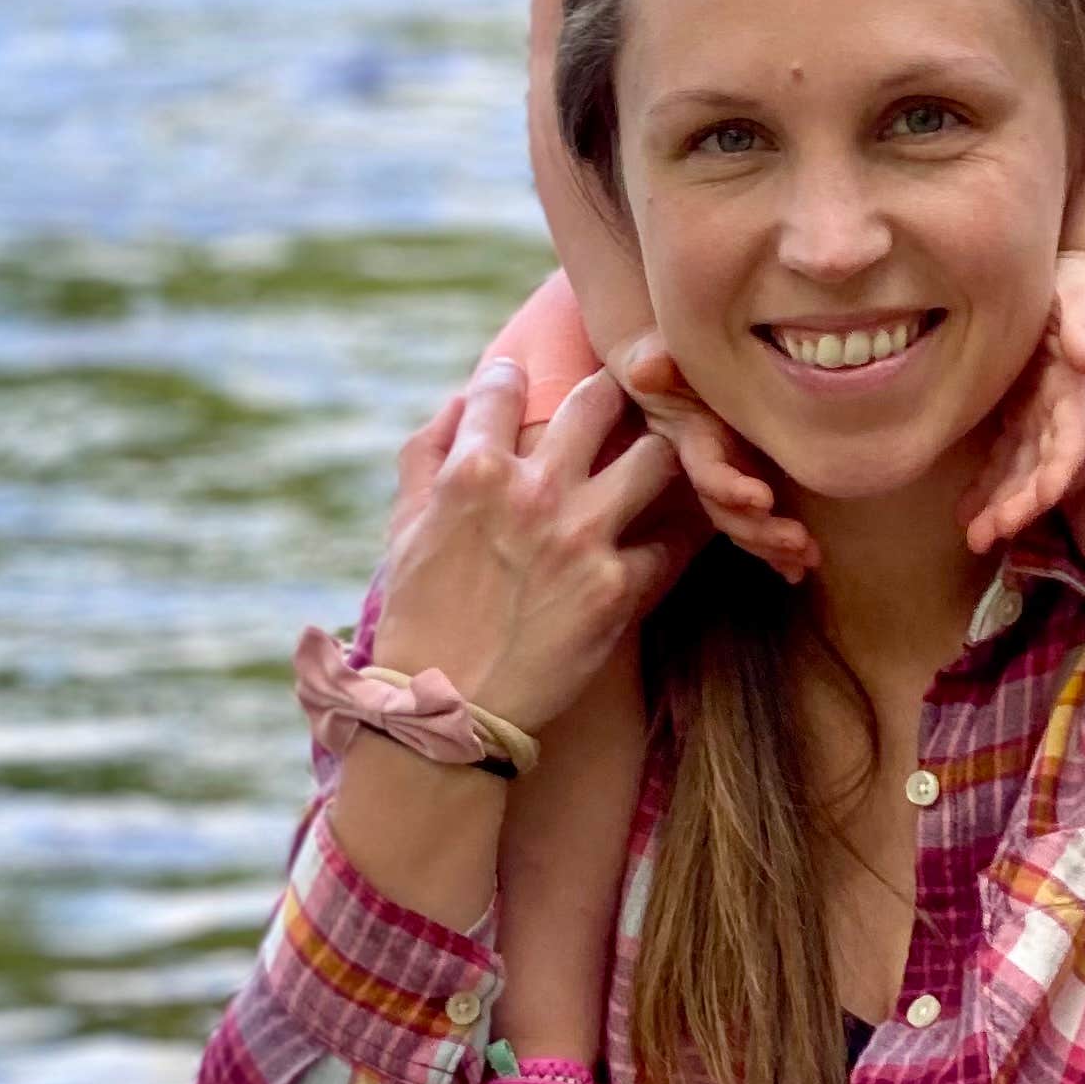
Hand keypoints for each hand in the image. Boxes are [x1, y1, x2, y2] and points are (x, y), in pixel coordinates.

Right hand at [369, 360, 690, 735]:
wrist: (448, 707)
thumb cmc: (418, 613)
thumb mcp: (402, 525)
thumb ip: (428, 452)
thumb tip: (463, 401)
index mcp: (473, 472)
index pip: (505, 385)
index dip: (513, 376)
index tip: (522, 380)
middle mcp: (533, 493)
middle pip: (598, 400)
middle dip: (610, 392)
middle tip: (618, 399)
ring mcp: (582, 539)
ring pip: (656, 457)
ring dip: (658, 455)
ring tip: (658, 461)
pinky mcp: (619, 589)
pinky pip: (674, 542)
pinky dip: (678, 534)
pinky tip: (681, 529)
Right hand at [610, 333, 814, 579]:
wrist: (667, 365)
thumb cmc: (665, 356)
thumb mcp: (656, 354)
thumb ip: (653, 359)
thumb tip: (646, 368)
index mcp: (690, 440)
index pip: (705, 470)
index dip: (728, 486)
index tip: (762, 498)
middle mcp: (706, 468)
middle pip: (725, 511)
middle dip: (759, 531)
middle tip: (797, 542)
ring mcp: (726, 479)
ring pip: (743, 524)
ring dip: (773, 546)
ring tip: (807, 559)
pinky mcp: (746, 480)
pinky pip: (757, 522)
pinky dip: (776, 549)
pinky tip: (801, 568)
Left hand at [961, 245, 1084, 550]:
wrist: (1084, 282)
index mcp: (1082, 394)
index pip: (1071, 442)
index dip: (1056, 475)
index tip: (1038, 504)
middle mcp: (1064, 415)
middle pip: (1041, 470)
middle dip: (1018, 506)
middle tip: (987, 537)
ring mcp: (1042, 419)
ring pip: (1020, 473)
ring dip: (1000, 506)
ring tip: (974, 538)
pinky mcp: (1022, 414)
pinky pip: (1003, 457)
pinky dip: (986, 486)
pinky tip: (965, 513)